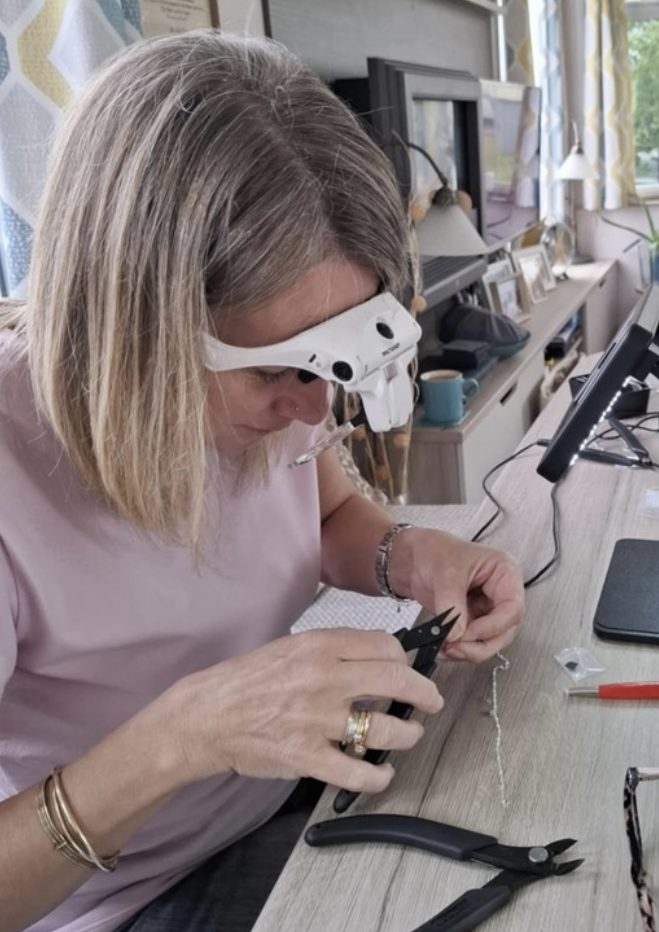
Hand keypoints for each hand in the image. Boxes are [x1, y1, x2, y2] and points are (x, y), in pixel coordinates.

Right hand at [161, 629, 442, 794]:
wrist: (206, 715)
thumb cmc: (245, 680)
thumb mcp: (289, 647)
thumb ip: (331, 652)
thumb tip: (373, 658)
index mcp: (319, 646)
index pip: (384, 646)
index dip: (404, 658)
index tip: (407, 668)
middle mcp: (324, 678)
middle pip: (396, 680)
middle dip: (424, 693)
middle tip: (431, 701)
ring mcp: (318, 720)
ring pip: (387, 729)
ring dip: (408, 734)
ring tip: (409, 735)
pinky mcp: (308, 757)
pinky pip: (359, 772)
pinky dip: (380, 776)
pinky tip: (382, 772)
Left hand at [388, 528, 523, 662]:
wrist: (412, 557)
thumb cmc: (434, 550)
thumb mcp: (446, 574)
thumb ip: (453, 605)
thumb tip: (457, 636)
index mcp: (505, 572)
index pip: (513, 608)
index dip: (493, 626)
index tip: (467, 634)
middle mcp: (500, 593)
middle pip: (504, 631)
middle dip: (479, 644)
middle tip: (455, 648)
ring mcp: (486, 609)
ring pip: (489, 641)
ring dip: (468, 650)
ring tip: (445, 649)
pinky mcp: (471, 620)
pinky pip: (471, 642)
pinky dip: (458, 649)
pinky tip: (442, 649)